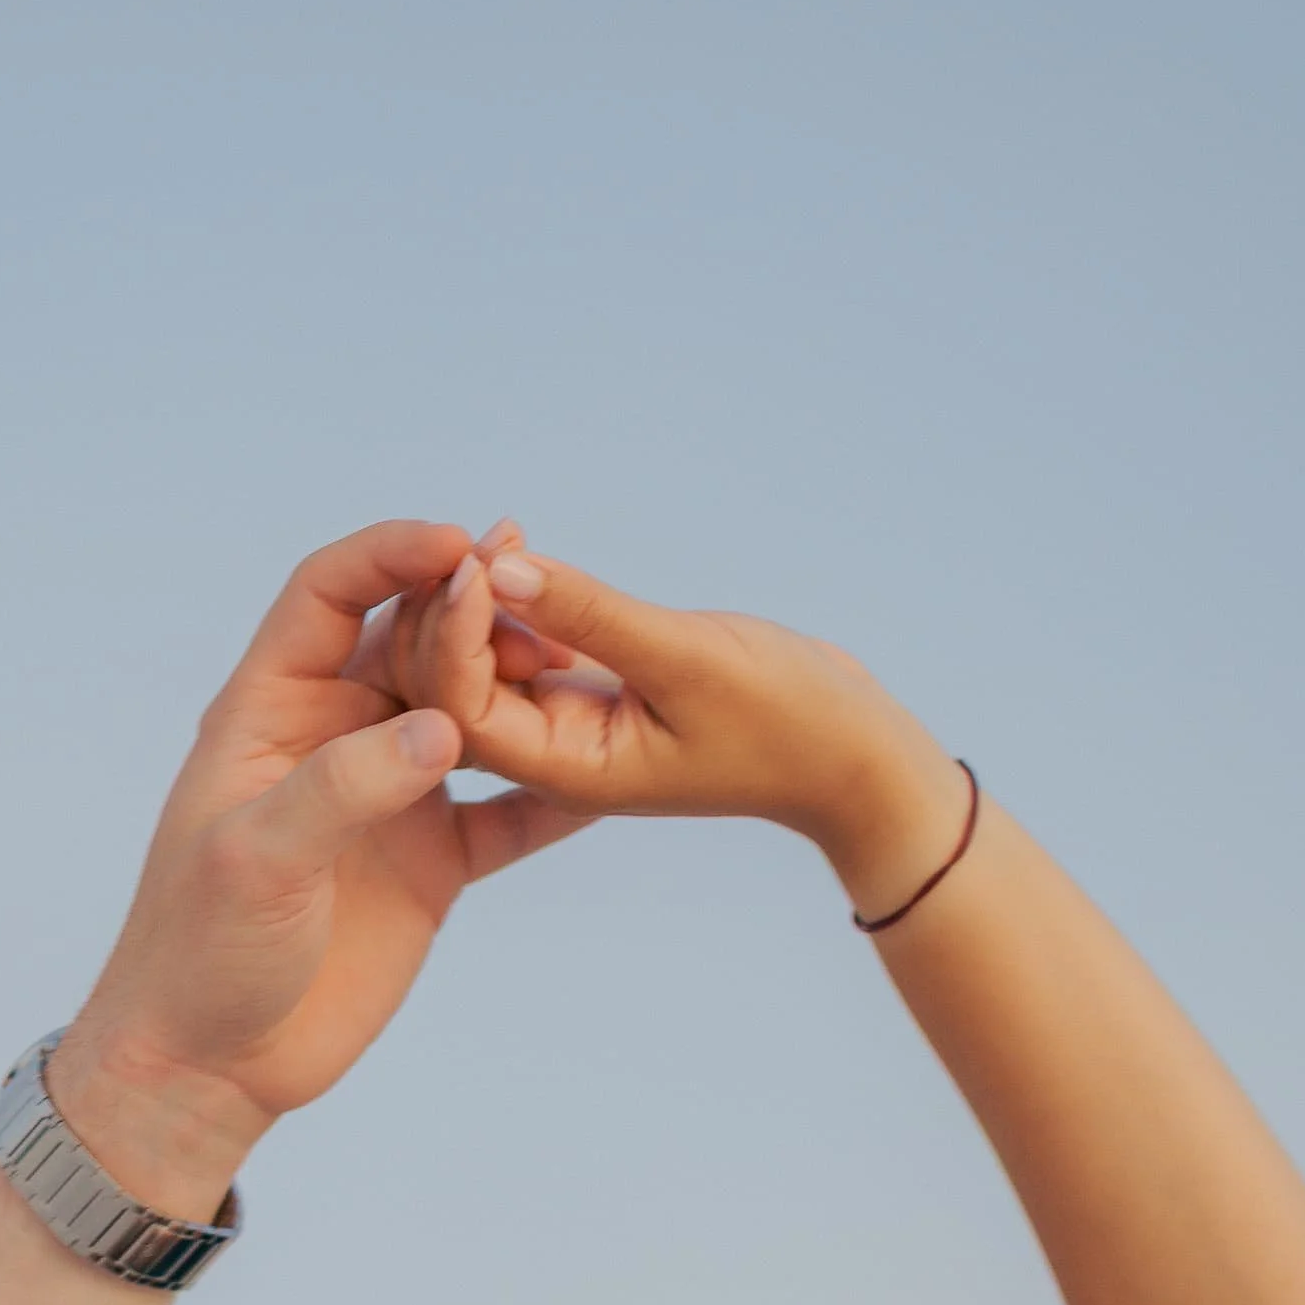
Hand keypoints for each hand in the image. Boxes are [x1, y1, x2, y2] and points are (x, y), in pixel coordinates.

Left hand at [54, 522, 588, 1213]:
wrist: (211, 1063)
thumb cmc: (200, 950)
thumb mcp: (258, 858)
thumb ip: (345, 786)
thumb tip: (443, 729)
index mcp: (268, 711)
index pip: (329, 596)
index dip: (391, 556)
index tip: (461, 544)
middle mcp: (333, 738)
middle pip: (414, 642)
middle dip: (476, 611)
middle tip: (546, 600)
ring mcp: (388, 797)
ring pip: (470, 714)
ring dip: (523, 688)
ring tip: (587, 664)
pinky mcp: (431, 861)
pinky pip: (507, 812)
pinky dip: (555, 794)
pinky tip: (608, 779)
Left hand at [359, 537, 972, 923]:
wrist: (851, 755)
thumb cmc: (787, 721)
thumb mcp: (688, 658)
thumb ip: (592, 614)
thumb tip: (501, 568)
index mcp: (566, 771)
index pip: (463, 709)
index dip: (456, 633)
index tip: (479, 562)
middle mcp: (553, 756)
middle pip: (452, 691)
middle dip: (454, 613)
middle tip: (490, 535)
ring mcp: (569, 727)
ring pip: (481, 666)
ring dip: (481, 602)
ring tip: (507, 534)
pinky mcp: (590, 695)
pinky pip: (522, 651)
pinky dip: (516, 605)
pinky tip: (528, 555)